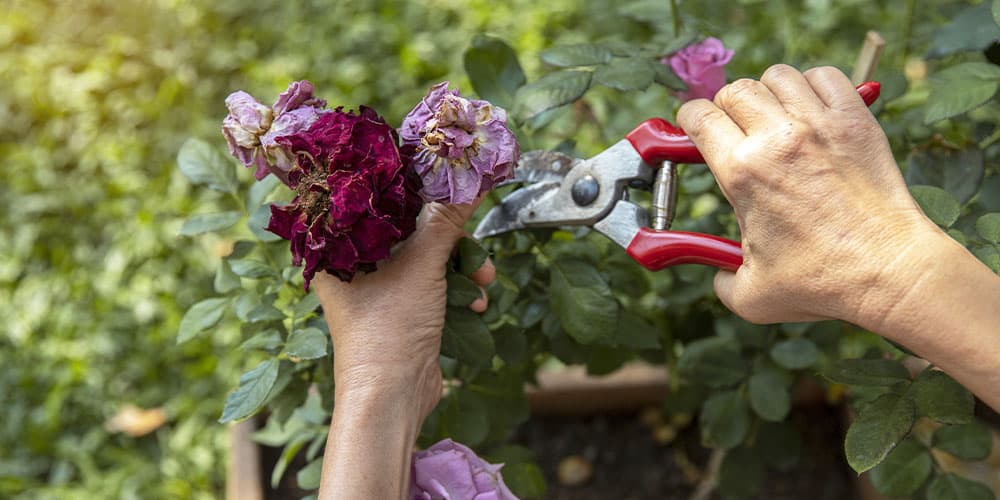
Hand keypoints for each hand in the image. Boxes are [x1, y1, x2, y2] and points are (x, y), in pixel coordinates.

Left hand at [312, 199, 494, 420]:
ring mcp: (381, 290)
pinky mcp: (404, 310)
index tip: (445, 181)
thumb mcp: (422, 266)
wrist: (392, 397)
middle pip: (411, 231)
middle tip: (474, 245)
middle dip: (452, 241)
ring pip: (429, 259)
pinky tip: (475, 304)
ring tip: (482, 280)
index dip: (412, 190)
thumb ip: (447, 221)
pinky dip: (458, 291)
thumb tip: (472, 181)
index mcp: (340, 247)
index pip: (378, 202)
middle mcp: (357, 265)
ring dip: (462, 268)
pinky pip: (435, 286)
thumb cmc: (387, 328)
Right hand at [677, 65, 940, 325]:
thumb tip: (717, 271)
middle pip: (734, 91)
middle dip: (726, 108)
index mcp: (742, 174)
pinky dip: (812, 85)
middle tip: (735, 130)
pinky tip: (811, 109)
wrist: (889, 271)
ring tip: (774, 117)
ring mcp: (819, 125)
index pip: (699, 117)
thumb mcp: (750, 296)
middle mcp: (777, 140)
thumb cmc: (822, 284)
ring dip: (768, 93)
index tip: (695, 130)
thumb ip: (720, 279)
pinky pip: (825, 77)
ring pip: (778, 77)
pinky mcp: (855, 121)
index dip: (689, 121)